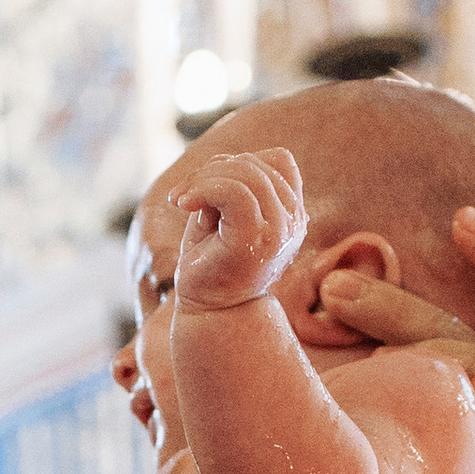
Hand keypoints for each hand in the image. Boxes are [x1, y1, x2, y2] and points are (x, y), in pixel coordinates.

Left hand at [175, 147, 307, 309]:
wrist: (210, 314)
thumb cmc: (211, 264)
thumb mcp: (222, 215)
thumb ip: (230, 184)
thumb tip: (225, 160)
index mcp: (291, 214)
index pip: (279, 160)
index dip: (241, 161)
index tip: (208, 186)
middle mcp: (293, 222)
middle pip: (257, 163)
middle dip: (212, 169)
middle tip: (182, 195)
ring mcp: (278, 232)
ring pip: (245, 174)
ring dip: (202, 179)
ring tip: (181, 201)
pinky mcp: (255, 241)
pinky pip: (235, 192)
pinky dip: (202, 188)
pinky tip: (182, 205)